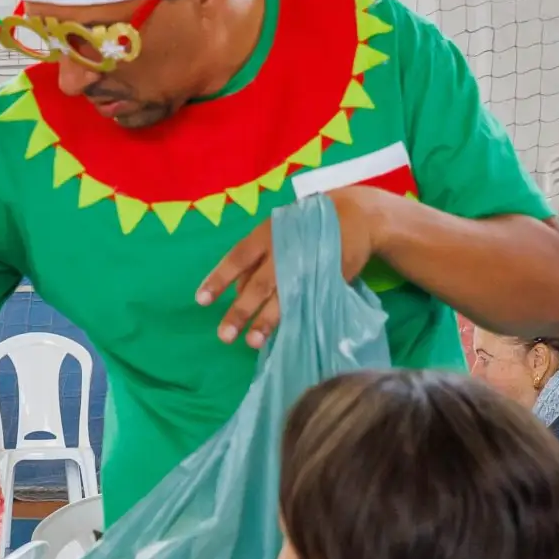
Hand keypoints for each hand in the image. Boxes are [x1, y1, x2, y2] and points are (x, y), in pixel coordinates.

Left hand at [195, 189, 385, 348]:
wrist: (357, 215)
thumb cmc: (305, 225)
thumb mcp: (278, 230)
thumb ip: (258, 260)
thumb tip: (239, 293)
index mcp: (267, 234)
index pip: (237, 258)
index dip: (219, 279)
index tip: (201, 301)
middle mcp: (284, 250)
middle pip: (258, 285)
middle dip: (240, 312)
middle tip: (224, 336)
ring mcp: (307, 267)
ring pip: (282, 299)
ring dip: (266, 322)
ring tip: (252, 342)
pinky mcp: (327, 279)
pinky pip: (306, 303)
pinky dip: (293, 319)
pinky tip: (283, 334)